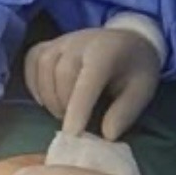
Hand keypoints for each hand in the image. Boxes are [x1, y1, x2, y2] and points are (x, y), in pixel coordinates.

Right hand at [25, 26, 159, 139]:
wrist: (130, 39)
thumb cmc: (135, 69)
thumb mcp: (142, 91)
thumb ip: (125, 112)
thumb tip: (106, 135)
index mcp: (107, 52)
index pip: (88, 82)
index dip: (78, 109)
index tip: (71, 134)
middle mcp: (81, 41)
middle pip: (61, 73)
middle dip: (63, 103)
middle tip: (72, 125)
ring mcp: (63, 40)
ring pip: (43, 66)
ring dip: (47, 95)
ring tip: (60, 112)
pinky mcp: (51, 43)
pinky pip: (32, 59)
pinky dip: (33, 81)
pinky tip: (44, 98)